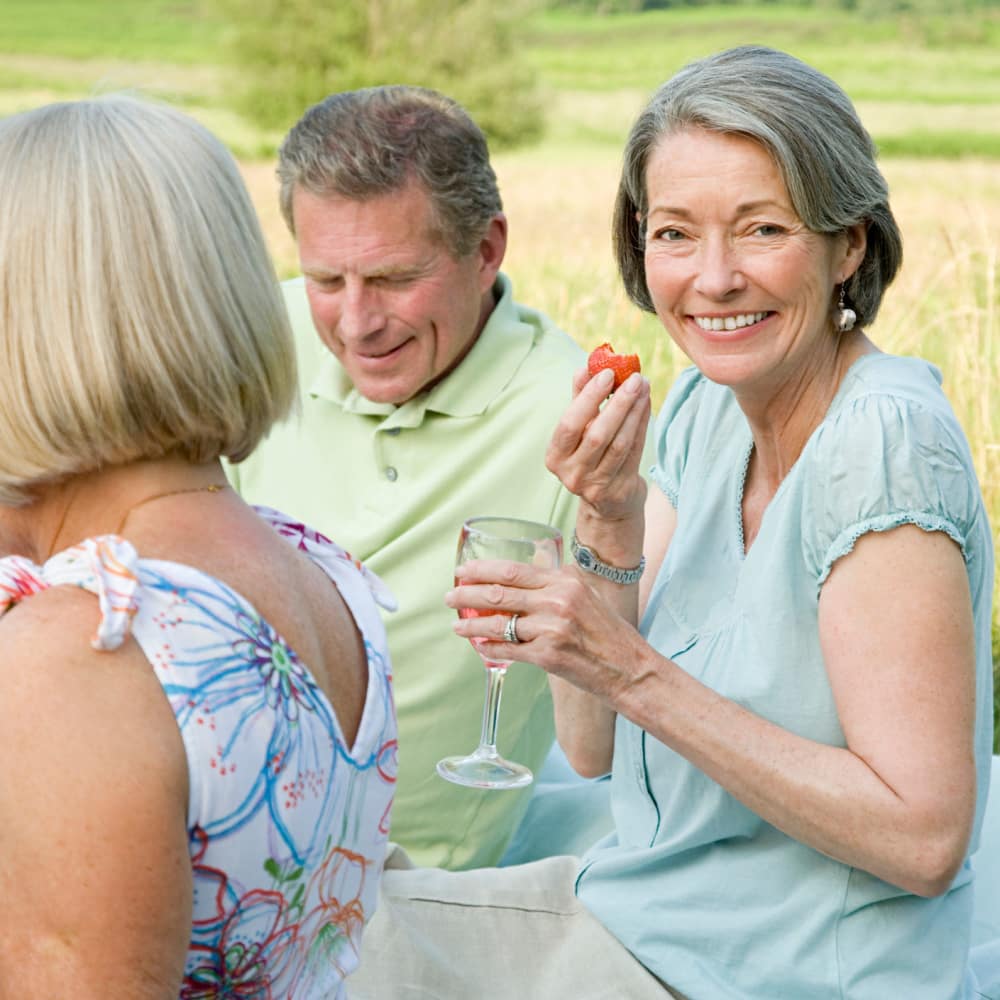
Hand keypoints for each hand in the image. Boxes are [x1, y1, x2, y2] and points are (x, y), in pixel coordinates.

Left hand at [447, 558, 646, 706]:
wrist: (630, 668)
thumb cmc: (608, 632)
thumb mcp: (586, 594)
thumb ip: (556, 580)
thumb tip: (527, 564)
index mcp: (565, 581)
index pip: (513, 570)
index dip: (482, 570)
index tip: (463, 572)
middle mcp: (557, 601)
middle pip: (499, 594)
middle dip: (466, 595)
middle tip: (450, 597)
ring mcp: (552, 629)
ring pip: (499, 623)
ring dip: (471, 624)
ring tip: (456, 625)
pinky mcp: (548, 657)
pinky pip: (508, 650)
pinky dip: (489, 648)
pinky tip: (478, 646)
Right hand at [545, 366, 649, 524]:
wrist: (607, 503)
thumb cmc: (590, 456)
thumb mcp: (579, 431)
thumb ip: (580, 401)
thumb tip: (585, 367)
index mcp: (555, 457)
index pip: (569, 424)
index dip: (588, 398)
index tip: (606, 374)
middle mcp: (572, 473)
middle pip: (597, 434)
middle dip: (618, 403)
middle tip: (633, 378)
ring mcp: (596, 485)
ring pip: (619, 443)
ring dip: (634, 411)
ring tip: (643, 386)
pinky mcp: (620, 489)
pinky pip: (634, 451)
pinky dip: (642, 424)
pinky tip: (646, 404)